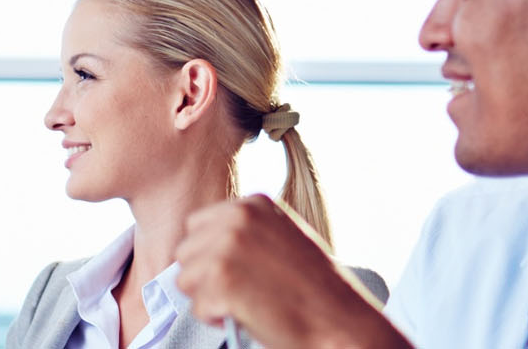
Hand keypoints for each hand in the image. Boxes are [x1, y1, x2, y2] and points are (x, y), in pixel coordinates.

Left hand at [174, 194, 408, 347]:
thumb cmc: (315, 289)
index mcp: (252, 205)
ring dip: (209, 299)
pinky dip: (217, 319)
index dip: (211, 255)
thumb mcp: (282, 239)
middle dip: (205, 277)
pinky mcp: (221, 279)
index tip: (237, 271)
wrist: (341, 321)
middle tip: (240, 292)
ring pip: (185, 280)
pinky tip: (247, 316)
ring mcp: (227, 247)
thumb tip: (208, 243)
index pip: (198, 226)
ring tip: (246, 304)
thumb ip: (246, 233)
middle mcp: (236, 219)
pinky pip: (196, 307)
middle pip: (186, 252)